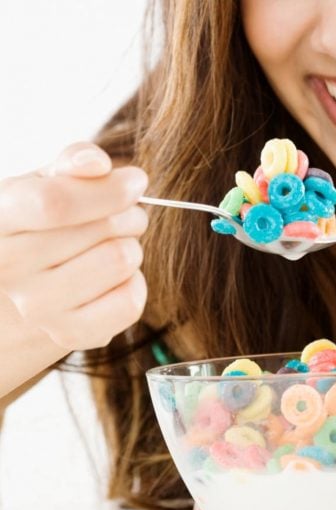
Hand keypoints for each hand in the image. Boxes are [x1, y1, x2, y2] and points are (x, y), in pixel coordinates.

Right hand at [0, 142, 148, 350]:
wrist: (22, 286)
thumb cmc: (39, 224)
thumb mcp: (43, 184)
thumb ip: (70, 165)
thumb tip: (96, 162)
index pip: (54, 203)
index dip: (107, 190)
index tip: (135, 182)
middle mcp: (8, 269)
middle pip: (101, 232)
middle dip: (128, 216)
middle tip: (125, 217)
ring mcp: (37, 307)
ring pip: (120, 262)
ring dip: (131, 248)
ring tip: (116, 246)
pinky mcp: (69, 334)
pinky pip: (129, 302)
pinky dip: (135, 284)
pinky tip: (118, 278)